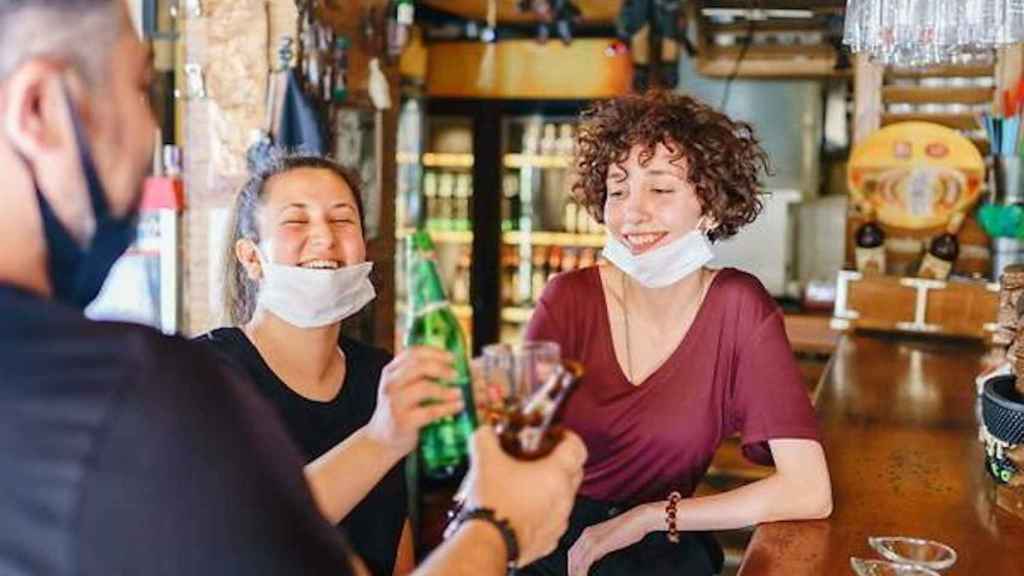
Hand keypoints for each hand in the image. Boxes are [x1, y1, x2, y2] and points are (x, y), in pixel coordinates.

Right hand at [365, 346, 464, 456]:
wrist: (381, 439)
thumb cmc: (398, 410)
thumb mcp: (401, 388)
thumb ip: (417, 375)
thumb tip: (452, 365)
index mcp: (391, 371)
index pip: (413, 353)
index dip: (435, 352)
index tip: (452, 357)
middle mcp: (391, 384)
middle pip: (419, 366)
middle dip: (442, 368)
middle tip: (458, 374)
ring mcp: (395, 403)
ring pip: (424, 387)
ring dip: (446, 389)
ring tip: (460, 392)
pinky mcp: (403, 421)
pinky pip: (429, 411)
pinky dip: (447, 407)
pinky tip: (458, 406)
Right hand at [462, 426, 586, 565]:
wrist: (488, 542)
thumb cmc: (494, 502)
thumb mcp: (485, 461)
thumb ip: (486, 439)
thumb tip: (485, 432)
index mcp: (556, 473)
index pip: (577, 448)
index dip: (569, 437)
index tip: (557, 435)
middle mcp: (565, 497)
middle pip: (575, 473)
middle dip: (562, 462)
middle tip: (541, 456)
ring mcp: (559, 521)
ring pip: (564, 498)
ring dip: (552, 489)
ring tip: (528, 484)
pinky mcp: (550, 540)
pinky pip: (553, 521)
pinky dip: (544, 512)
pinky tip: (525, 509)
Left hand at [567, 504, 653, 575]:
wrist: (638, 519)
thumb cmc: (629, 528)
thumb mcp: (610, 538)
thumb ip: (600, 547)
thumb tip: (594, 556)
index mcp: (588, 532)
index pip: (573, 551)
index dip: (572, 564)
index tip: (575, 573)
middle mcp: (586, 535)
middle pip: (572, 556)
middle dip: (572, 570)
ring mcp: (591, 539)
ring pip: (576, 561)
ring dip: (575, 573)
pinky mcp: (597, 545)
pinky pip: (584, 562)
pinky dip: (581, 572)